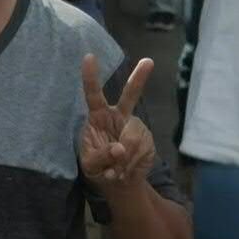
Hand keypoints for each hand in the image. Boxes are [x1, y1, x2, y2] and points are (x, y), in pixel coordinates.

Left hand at [78, 54, 157, 190]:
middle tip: (148, 61)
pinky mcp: (148, 139)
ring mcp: (136, 126)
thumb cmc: (98, 166)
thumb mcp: (91, 165)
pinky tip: (126, 170)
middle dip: (139, 78)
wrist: (118, 182)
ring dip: (124, 160)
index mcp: (98, 116)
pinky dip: (133, 165)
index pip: (92, 94)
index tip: (89, 56)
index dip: (91, 76)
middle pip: (130, 95)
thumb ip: (101, 156)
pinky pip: (142, 150)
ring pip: (133, 138)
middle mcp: (118, 116)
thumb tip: (120, 149)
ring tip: (117, 171)